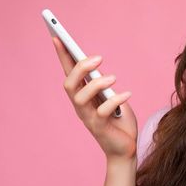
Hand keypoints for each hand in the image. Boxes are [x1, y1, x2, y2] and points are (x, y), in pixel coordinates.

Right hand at [52, 36, 137, 159]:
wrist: (126, 149)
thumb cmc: (119, 121)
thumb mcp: (113, 98)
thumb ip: (105, 86)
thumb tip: (99, 71)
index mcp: (83, 96)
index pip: (69, 73)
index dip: (62, 56)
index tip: (57, 36)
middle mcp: (81, 106)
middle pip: (69, 84)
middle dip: (80, 68)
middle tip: (99, 58)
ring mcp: (87, 118)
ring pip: (80, 97)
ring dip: (96, 84)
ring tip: (113, 78)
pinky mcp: (98, 128)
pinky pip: (101, 112)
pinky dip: (115, 100)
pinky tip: (127, 94)